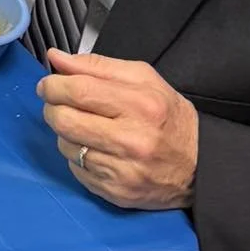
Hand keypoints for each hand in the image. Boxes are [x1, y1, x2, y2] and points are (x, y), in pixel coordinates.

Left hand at [38, 51, 197, 210]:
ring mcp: (123, 170)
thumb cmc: (169, 118)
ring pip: (65, 146)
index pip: (78, 91)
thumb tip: (55, 57)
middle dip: (52, 108)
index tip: (48, 84)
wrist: (201, 166)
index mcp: (139, 104)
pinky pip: (76, 170)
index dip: (53, 85)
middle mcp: (131, 139)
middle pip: (64, 120)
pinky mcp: (116, 192)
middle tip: (58, 104)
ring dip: (65, 133)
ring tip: (84, 127)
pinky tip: (95, 150)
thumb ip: (96, 66)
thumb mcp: (143, 79)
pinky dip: (78, 157)